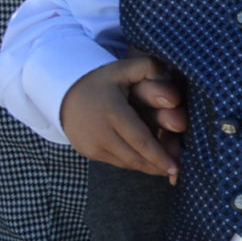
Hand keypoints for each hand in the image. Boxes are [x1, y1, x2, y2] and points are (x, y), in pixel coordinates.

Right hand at [62, 56, 180, 181]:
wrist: (64, 93)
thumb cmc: (102, 80)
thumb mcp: (124, 68)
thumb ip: (151, 70)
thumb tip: (173, 94)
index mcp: (112, 112)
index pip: (141, 141)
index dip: (160, 157)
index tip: (177, 168)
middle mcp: (100, 133)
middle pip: (135, 158)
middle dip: (158, 167)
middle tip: (177, 172)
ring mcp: (92, 145)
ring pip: (126, 163)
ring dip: (147, 167)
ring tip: (166, 168)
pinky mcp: (88, 152)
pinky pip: (116, 161)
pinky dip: (133, 162)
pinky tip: (148, 161)